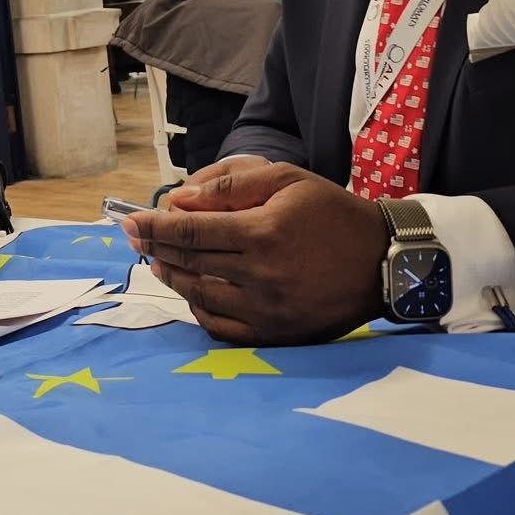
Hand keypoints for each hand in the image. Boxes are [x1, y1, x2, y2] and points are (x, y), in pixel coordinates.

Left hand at [123, 163, 388, 344]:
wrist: (384, 261)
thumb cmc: (333, 213)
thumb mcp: (286, 180)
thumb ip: (230, 186)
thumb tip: (179, 200)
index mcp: (262, 232)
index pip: (189, 231)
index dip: (153, 227)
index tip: (130, 222)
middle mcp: (260, 274)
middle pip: (189, 263)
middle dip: (155, 249)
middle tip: (135, 239)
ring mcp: (267, 310)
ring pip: (199, 296)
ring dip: (172, 278)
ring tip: (160, 262)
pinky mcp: (276, 334)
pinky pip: (221, 328)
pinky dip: (199, 309)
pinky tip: (192, 292)